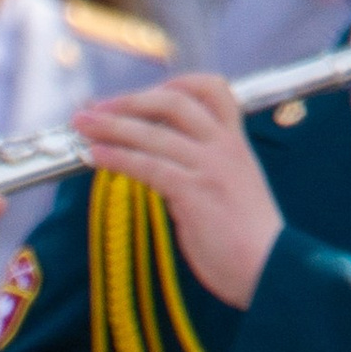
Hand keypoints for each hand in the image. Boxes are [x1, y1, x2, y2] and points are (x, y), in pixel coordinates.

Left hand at [75, 74, 282, 305]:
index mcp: (236, 142)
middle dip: (128, 100)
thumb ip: (198, 170)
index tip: (143, 92)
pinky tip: (94, 156)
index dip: (176, 83)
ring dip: (110, 126)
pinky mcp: (194, 192)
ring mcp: (209, 167)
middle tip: (94, 108)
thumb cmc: (247, 238)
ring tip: (80, 126)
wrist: (270, 268)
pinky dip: (117, 158)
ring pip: (153, 133)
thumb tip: (156, 165)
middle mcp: (224, 147)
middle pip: (173, 102)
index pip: (212, 89)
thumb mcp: (229, 189)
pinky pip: (148, 166)